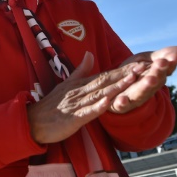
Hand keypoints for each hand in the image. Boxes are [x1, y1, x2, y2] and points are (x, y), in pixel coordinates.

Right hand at [26, 47, 176, 143]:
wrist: (32, 122)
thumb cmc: (51, 106)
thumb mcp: (66, 85)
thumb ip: (80, 71)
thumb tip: (89, 54)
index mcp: (81, 85)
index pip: (105, 75)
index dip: (123, 69)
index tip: (140, 63)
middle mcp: (81, 92)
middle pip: (106, 81)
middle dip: (125, 74)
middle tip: (144, 67)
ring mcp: (78, 104)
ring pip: (101, 94)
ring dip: (117, 86)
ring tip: (133, 79)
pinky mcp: (74, 118)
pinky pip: (88, 112)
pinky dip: (99, 106)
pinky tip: (110, 102)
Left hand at [109, 46, 176, 113]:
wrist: (115, 87)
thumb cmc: (135, 72)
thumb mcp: (147, 59)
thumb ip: (165, 55)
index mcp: (156, 77)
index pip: (164, 70)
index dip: (168, 64)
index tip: (171, 57)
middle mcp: (148, 89)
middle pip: (154, 81)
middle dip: (158, 72)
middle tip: (163, 62)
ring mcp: (134, 97)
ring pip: (140, 93)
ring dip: (145, 87)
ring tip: (151, 79)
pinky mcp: (121, 105)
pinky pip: (122, 105)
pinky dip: (123, 103)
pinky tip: (121, 100)